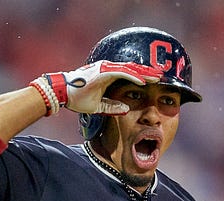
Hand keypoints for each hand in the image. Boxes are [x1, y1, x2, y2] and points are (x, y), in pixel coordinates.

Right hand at [32, 61, 161, 115]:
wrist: (62, 94)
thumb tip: (126, 109)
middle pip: (132, 69)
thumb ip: (112, 107)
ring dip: (144, 74)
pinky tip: (143, 81)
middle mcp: (108, 69)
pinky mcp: (102, 72)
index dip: (142, 77)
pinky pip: (121, 73)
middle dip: (147, 73)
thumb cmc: (77, 99)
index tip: (154, 82)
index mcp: (107, 76)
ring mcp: (105, 69)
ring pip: (130, 69)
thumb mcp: (98, 106)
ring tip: (157, 78)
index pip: (129, 74)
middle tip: (161, 76)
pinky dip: (133, 77)